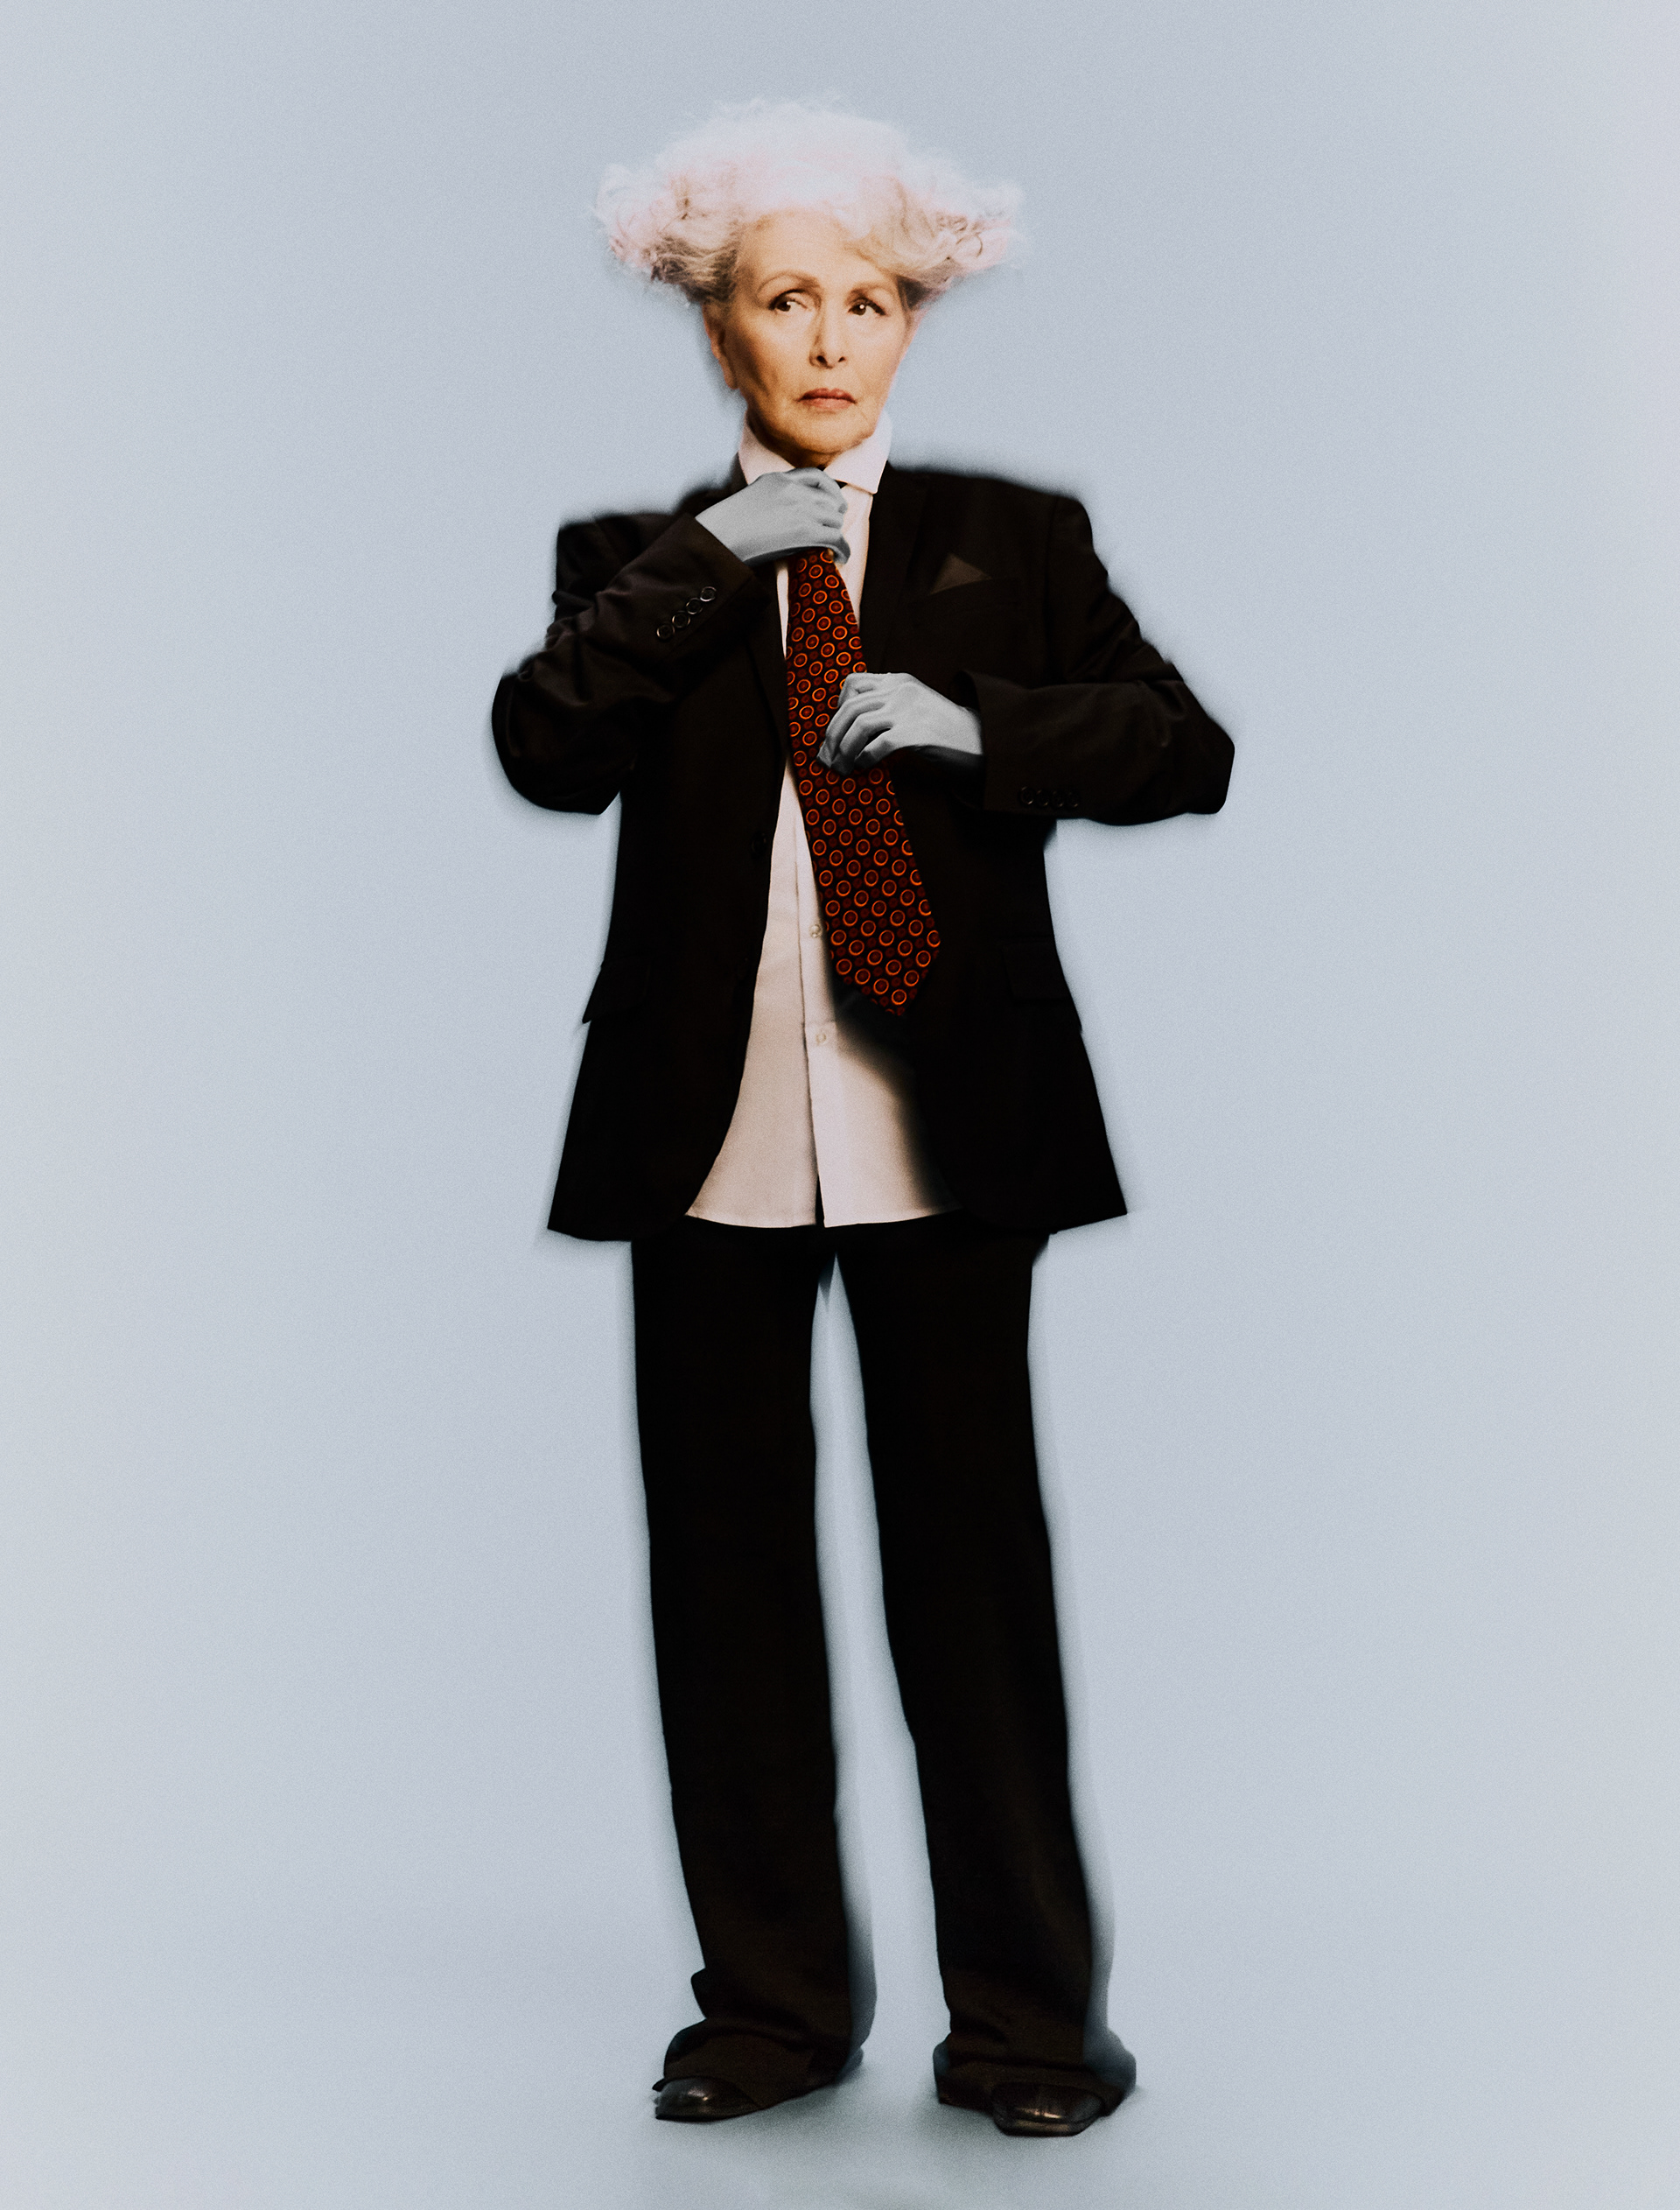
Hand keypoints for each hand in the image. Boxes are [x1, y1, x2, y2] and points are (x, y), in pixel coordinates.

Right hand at [696, 469, 850, 567]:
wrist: (722, 536)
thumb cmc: (731, 524)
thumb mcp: (755, 495)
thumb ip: (777, 494)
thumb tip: (795, 512)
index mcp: (780, 479)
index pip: (817, 477)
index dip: (831, 490)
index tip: (835, 502)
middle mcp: (794, 490)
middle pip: (831, 499)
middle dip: (835, 516)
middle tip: (834, 529)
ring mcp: (801, 509)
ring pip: (835, 519)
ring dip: (837, 534)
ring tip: (834, 546)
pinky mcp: (804, 532)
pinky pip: (835, 538)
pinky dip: (843, 549)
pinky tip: (841, 557)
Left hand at [818, 671, 983, 776]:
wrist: (978, 740)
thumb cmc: (942, 729)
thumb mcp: (914, 704)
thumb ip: (887, 704)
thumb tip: (850, 725)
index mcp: (898, 680)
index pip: (853, 682)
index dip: (838, 707)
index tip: (838, 728)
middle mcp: (900, 690)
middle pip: (850, 707)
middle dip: (833, 735)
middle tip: (828, 756)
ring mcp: (908, 710)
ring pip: (859, 726)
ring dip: (845, 750)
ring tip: (843, 767)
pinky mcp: (915, 732)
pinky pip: (877, 745)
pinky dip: (865, 758)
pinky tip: (864, 766)